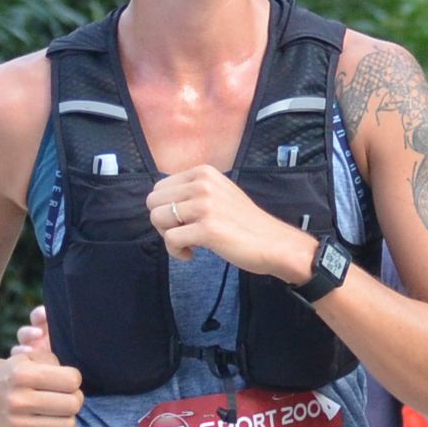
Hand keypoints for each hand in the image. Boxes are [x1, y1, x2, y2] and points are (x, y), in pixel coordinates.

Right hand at [0, 305, 83, 426]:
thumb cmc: (16, 371)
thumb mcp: (32, 357)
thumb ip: (56, 364)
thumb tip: (75, 386)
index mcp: (22, 375)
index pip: (72, 381)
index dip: (74, 379)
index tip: (66, 379)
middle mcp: (17, 400)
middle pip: (73, 405)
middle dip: (75, 398)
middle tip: (67, 396)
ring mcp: (15, 424)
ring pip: (67, 426)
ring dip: (67, 417)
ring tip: (58, 410)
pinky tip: (46, 421)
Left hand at [146, 164, 309, 280]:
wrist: (274, 243)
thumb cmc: (245, 223)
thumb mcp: (219, 193)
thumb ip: (192, 191)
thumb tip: (160, 201)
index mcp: (204, 172)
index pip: (159, 188)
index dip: (166, 208)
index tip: (184, 221)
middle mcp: (203, 184)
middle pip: (153, 202)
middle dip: (163, 222)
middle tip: (184, 233)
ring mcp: (205, 205)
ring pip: (157, 218)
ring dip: (168, 236)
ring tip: (189, 243)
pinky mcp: (207, 229)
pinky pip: (170, 239)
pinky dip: (176, 251)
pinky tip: (192, 254)